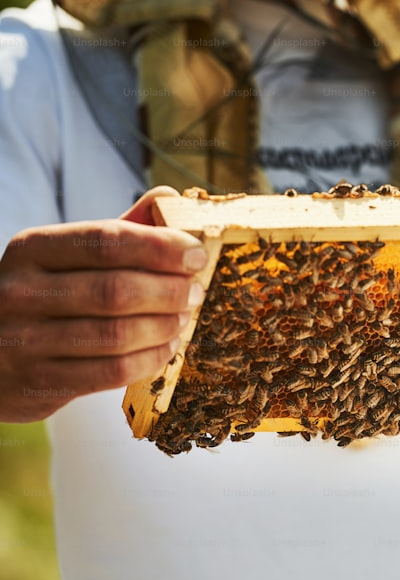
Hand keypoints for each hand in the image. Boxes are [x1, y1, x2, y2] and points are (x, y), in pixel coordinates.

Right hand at [0, 187, 206, 422]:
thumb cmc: (44, 294)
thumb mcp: (67, 254)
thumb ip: (118, 230)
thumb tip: (170, 197)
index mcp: (33, 249)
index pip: (108, 241)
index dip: (162, 248)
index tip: (197, 255)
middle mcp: (22, 292)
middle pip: (117, 290)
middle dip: (169, 291)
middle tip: (195, 291)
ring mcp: (25, 340)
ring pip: (117, 334)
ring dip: (164, 326)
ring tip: (183, 318)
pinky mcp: (39, 382)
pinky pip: (112, 371)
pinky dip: (151, 358)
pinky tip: (166, 346)